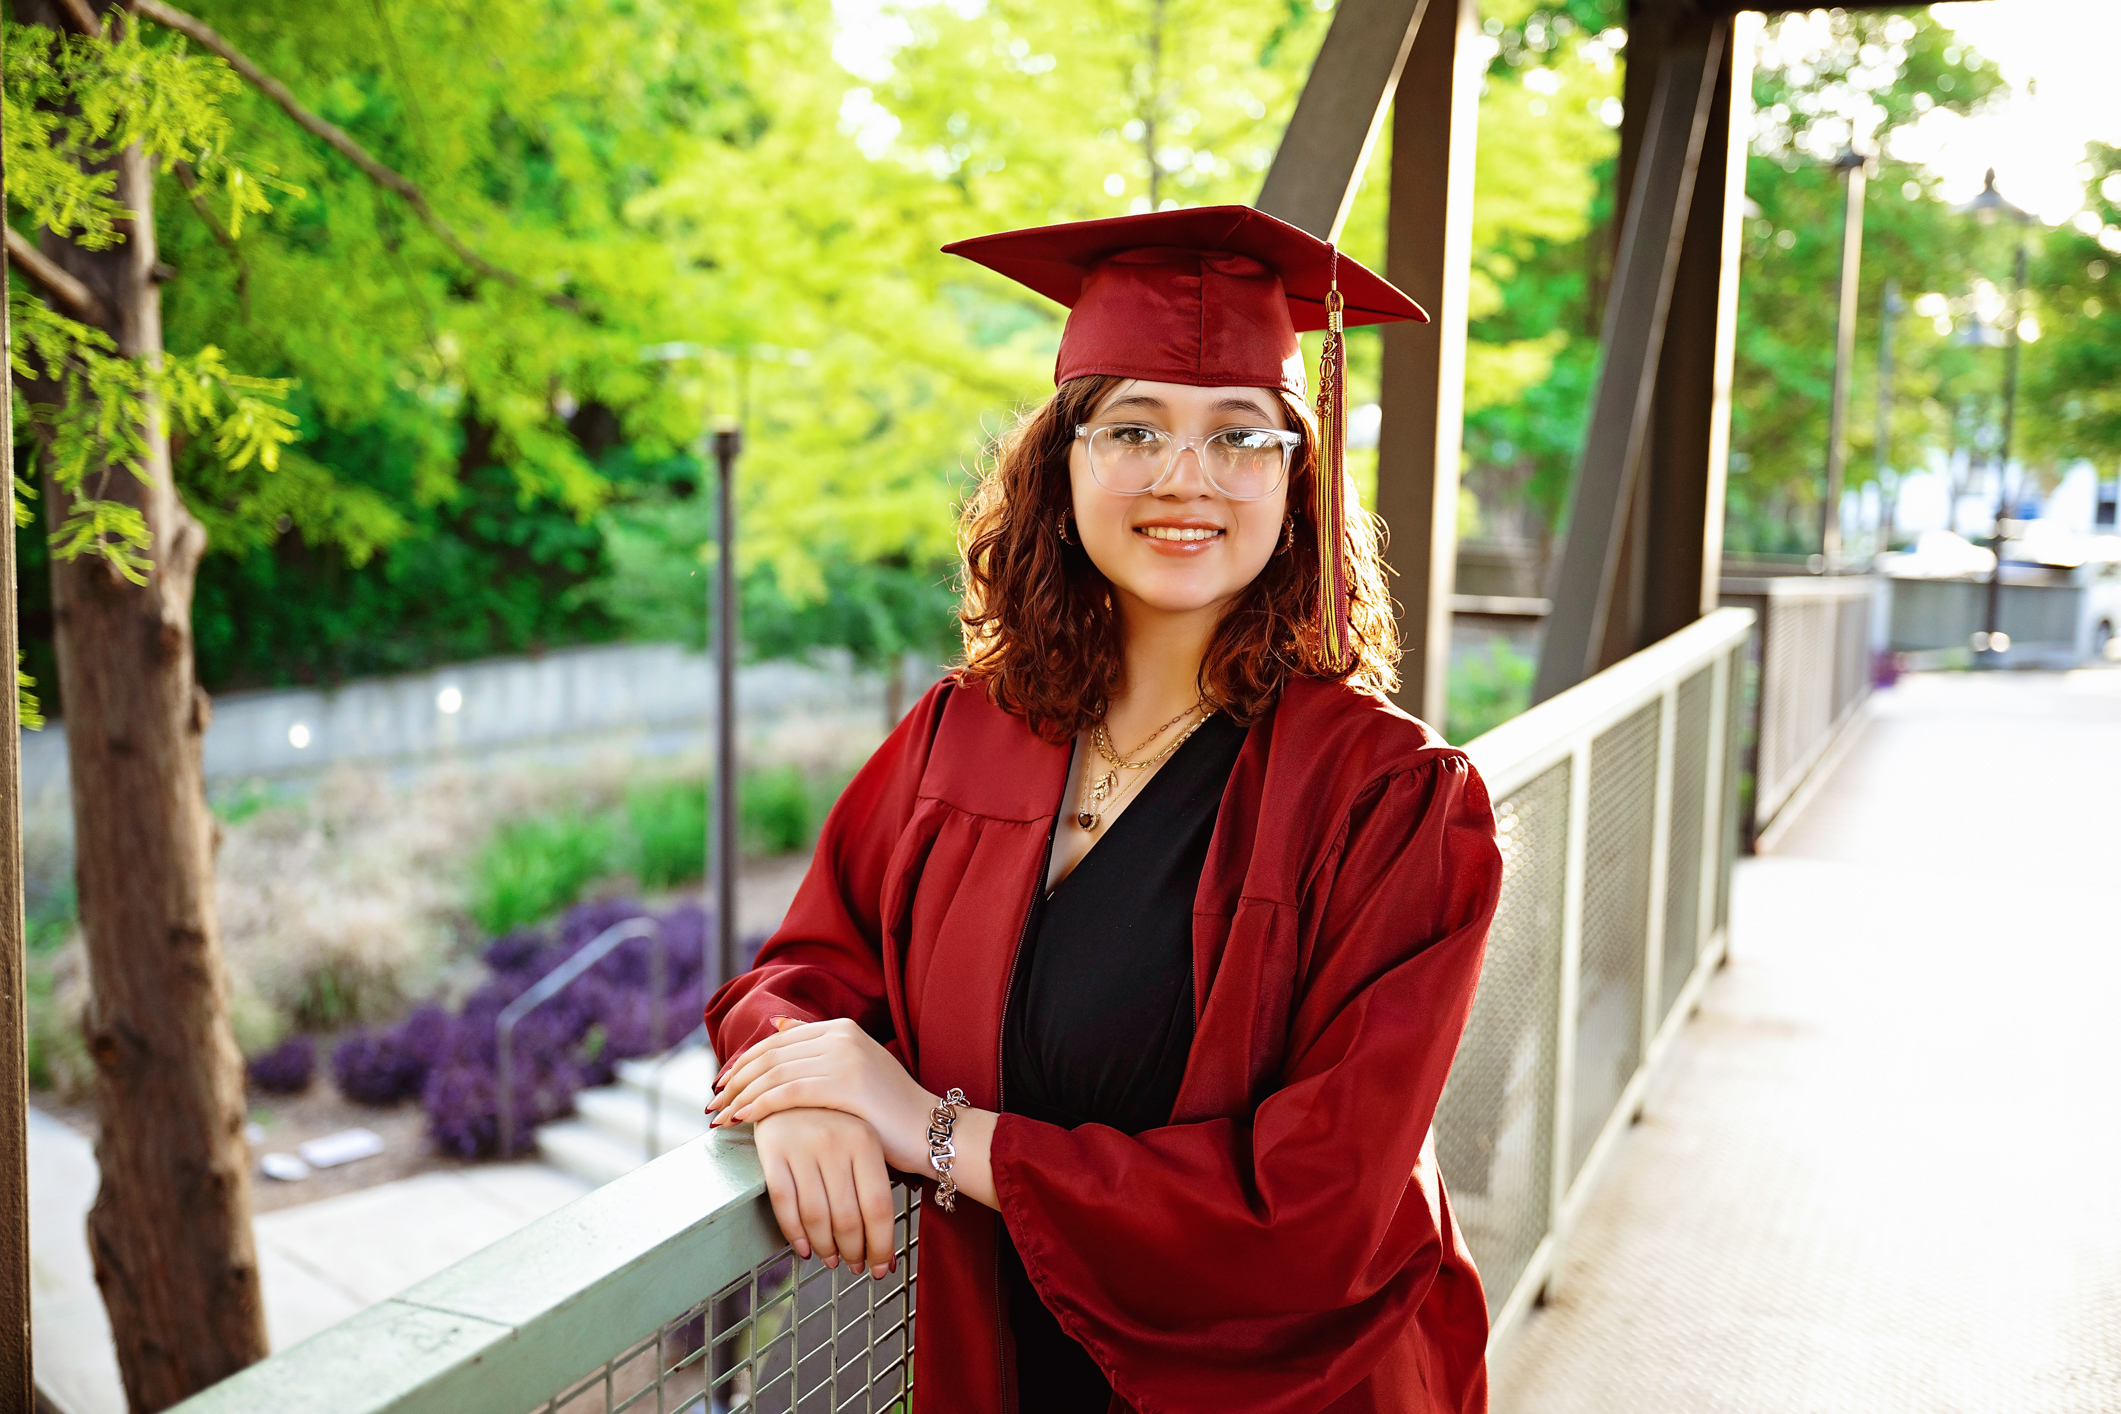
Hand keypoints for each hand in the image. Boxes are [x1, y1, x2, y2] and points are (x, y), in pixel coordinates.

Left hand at [709, 1018, 935, 1173]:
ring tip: (720, 1117)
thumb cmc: (888, 1111)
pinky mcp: (845, 1083)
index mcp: (840, 1028)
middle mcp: (840, 1035)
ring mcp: (844, 1057)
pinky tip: (742, 1119)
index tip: (721, 1087)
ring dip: (740, 1096)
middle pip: (770, 1055)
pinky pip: (788, 1092)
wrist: (928, 1130)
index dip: (742, 1064)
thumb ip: (817, 1047)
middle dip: (734, 1080)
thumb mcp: (854, 1069)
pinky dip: (759, 1105)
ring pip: (774, 1074)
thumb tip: (777, 1026)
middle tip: (711, 1104)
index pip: (775, 1042)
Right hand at [752, 1108, 898, 1278]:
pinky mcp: (772, 1150)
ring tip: (832, 1259)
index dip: (880, 1244)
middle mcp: (835, 1141)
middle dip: (854, 1251)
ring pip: (816, 1216)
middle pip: (848, 1217)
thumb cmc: (836, 1118)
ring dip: (825, 1247)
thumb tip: (884, 1249)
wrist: (793, 1081)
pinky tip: (805, 1248)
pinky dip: (794, 1233)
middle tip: (856, 1267)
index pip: (878, 1206)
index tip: (881, 1268)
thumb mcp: (863, 1137)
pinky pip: (784, 1204)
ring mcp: (801, 1145)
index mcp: (865, 1138)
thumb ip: (873, 1182)